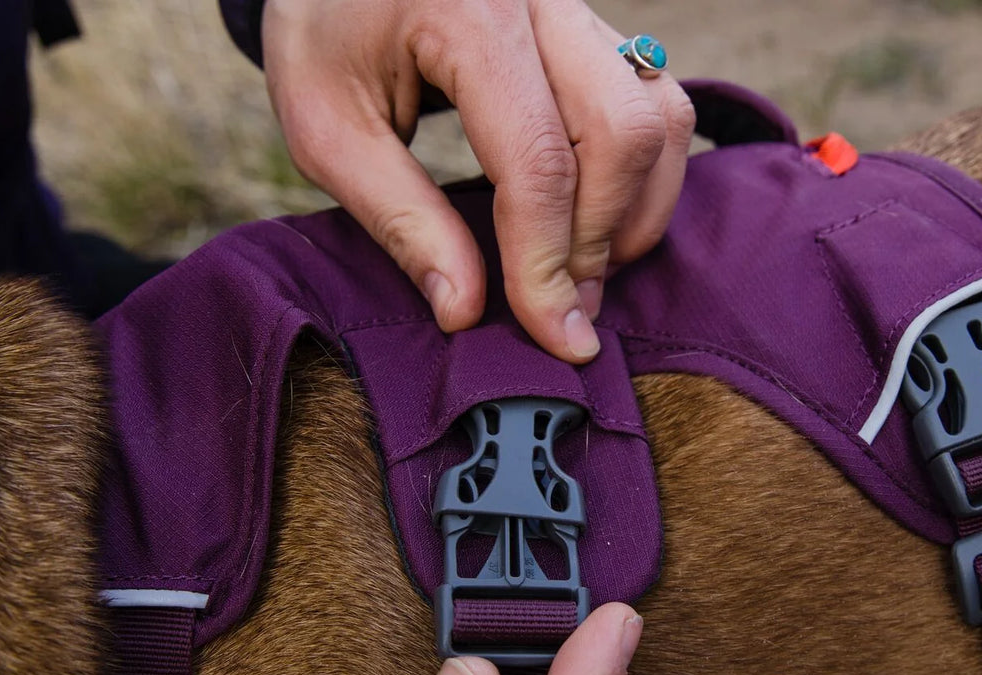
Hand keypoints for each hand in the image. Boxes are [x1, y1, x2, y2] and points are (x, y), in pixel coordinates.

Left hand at [261, 0, 695, 362]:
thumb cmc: (322, 35)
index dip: (548, 262)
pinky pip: (657, 99)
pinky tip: (597, 221)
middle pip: (622, 133)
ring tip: (583, 271)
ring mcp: (575, 4)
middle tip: (565, 308)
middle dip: (600, 240)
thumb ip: (398, 218)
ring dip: (636, 211)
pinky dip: (645, 174)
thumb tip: (465, 310)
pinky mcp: (593, 24)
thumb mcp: (325, 128)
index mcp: (468, 12)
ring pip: (659, 114)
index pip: (538, 160)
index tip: (554, 335)